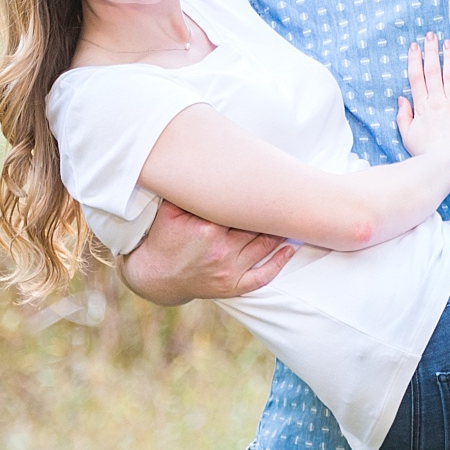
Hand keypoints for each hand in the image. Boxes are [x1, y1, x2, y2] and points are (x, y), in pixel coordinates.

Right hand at [119, 200, 295, 304]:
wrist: (156, 276)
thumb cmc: (165, 238)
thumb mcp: (170, 211)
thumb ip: (188, 190)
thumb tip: (207, 163)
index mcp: (208, 229)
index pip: (243, 208)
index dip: (259, 196)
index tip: (272, 183)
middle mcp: (221, 250)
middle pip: (257, 226)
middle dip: (272, 212)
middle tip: (292, 197)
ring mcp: (228, 270)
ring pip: (264, 246)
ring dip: (280, 231)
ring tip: (293, 216)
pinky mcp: (231, 286)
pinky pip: (262, 277)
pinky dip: (278, 263)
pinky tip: (290, 249)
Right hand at [396, 32, 449, 168]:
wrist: (446, 162)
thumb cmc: (426, 153)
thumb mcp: (407, 136)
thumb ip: (403, 116)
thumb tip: (401, 99)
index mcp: (422, 107)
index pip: (416, 78)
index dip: (415, 60)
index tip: (415, 46)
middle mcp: (437, 101)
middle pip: (432, 71)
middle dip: (431, 51)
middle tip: (431, 35)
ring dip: (448, 57)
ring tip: (448, 42)